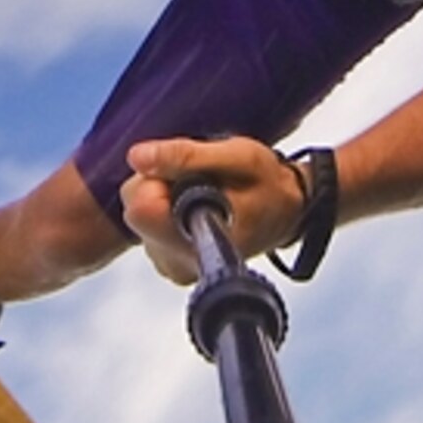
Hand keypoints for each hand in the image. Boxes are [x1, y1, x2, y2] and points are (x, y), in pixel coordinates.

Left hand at [118, 136, 310, 282]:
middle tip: (198, 178)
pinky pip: (148, 225)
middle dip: (158, 185)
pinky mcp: (169, 263)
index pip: (140, 209)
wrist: (287, 212)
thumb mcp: (238, 157)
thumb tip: (137, 156)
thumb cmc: (268, 184)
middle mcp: (181, 262)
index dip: (156, 180)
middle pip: (135, 209)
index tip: (185, 174)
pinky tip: (195, 206)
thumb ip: (186, 156)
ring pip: (139, 216)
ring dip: (163, 197)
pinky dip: (165, 210)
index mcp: (198, 240)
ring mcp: (173, 266)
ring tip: (203, 192)